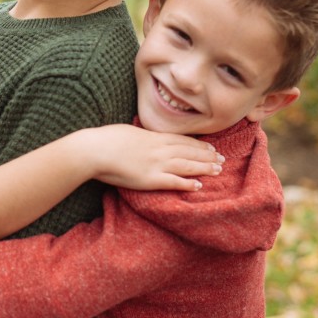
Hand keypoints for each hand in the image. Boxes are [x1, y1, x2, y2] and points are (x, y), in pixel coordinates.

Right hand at [73, 124, 222, 191]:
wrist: (95, 150)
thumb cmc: (106, 139)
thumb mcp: (127, 132)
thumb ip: (140, 136)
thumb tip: (143, 136)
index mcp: (153, 137)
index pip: (182, 140)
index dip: (199, 144)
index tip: (211, 147)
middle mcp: (159, 149)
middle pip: (190, 152)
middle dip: (207, 156)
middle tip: (222, 159)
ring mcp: (156, 164)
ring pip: (187, 165)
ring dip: (204, 168)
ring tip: (218, 170)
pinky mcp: (150, 179)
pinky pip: (174, 181)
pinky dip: (188, 183)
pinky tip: (199, 186)